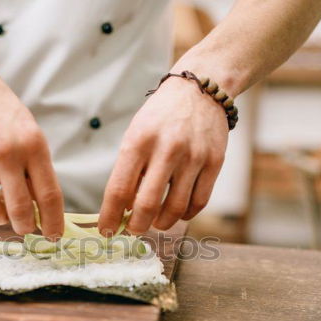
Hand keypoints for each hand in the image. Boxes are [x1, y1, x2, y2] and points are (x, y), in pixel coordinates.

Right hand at [0, 50, 63, 237]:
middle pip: (20, 209)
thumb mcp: (26, 129)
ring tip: (0, 212)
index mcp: (32, 143)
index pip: (49, 194)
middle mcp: (5, 151)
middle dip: (25, 227)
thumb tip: (42, 208)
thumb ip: (34, 166)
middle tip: (26, 229)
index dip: (54, 222)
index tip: (54, 236)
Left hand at [98, 76, 227, 235]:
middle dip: (136, 226)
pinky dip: (185, 215)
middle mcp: (167, 149)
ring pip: (175, 209)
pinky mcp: (214, 163)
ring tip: (154, 223)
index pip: (119, 189)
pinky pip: (199, 202)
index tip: (106, 230)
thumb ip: (129, 170)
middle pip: (147, 205)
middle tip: (132, 229)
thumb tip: (122, 209)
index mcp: (139, 141)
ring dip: (161, 223)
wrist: (201, 89)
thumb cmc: (161, 116)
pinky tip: (176, 213)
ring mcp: (193, 157)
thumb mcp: (136, 134)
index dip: (110, 216)